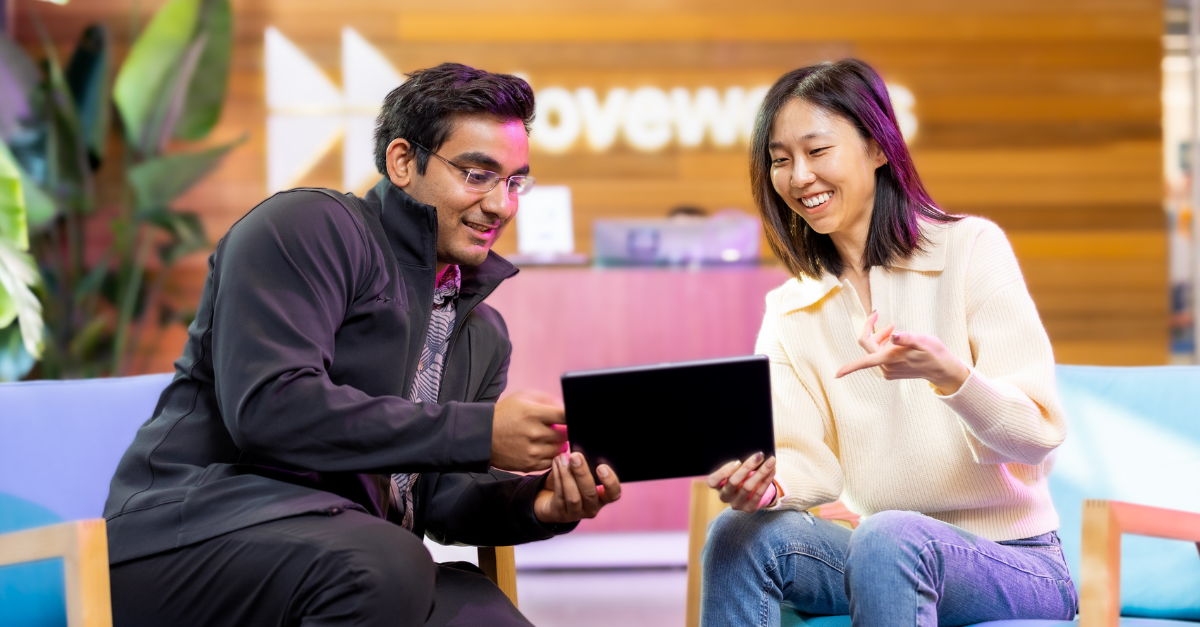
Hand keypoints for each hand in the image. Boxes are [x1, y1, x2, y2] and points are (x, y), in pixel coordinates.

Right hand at [491, 391, 567, 471]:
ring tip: (549, 438)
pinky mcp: (529, 465)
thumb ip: (547, 399)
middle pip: (566, 434)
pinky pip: (551, 462)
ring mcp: (533, 451)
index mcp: (534, 414)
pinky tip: (543, 448)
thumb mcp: (523, 397)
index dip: (573, 416)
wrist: (482, 436)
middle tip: (558, 428)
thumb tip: (566, 407)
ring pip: (560, 450)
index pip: (566, 416)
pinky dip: (552, 456)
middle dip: (565, 431)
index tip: (573, 417)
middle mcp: (535, 433)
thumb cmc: (504, 414)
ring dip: (559, 444)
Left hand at [534, 452, 621, 523]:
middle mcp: (592, 508)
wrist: (552, 504)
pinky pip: (559, 495)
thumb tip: (580, 452)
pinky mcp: (561, 513)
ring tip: (562, 458)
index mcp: (603, 498)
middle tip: (575, 456)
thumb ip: (585, 467)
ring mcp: (576, 513)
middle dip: (582, 473)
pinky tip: (556, 463)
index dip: (610, 482)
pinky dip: (557, 476)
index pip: (613, 493)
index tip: (602, 466)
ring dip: (567, 474)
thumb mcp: (582, 477)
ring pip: (573, 496)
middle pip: (590, 493)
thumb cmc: (572, 484)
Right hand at [706, 452, 776, 512]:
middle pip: (734, 482)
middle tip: (760, 455)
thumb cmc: (739, 474)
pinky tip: (772, 471)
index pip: (713, 481)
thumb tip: (750, 455)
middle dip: (748, 467)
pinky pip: (759, 494)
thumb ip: (737, 464)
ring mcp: (736, 504)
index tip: (737, 461)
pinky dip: (766, 480)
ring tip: (770, 461)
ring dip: (761, 472)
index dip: (724, 472)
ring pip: (748, 487)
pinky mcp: (749, 509)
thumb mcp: (734, 470)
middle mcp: (724, 496)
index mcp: (716, 485)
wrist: (750, 492)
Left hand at [835, 312, 968, 393]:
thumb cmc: (933, 353)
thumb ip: (907, 338)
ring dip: (881, 338)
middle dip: (874, 331)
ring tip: (895, 329)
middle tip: (891, 322)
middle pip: (868, 347)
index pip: (864, 361)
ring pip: (874, 351)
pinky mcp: (890, 372)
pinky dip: (884, 345)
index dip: (849, 368)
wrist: (942, 369)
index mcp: (889, 359)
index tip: (836, 374)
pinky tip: (896, 341)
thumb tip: (894, 335)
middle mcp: (885, 368)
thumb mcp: (922, 340)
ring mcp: (887, 371)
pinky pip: (879, 356)